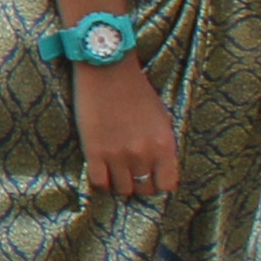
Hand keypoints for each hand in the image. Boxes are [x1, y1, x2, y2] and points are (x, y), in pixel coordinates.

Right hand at [74, 55, 178, 197]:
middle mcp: (143, 154)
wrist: (107, 71)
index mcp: (164, 146)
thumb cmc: (136, 91)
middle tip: (131, 174)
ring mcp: (117, 155)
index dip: (158, 184)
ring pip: (122, 189)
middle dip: (139, 184)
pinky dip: (101, 180)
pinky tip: (101, 168)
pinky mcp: (94, 151)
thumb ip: (161, 145)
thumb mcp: (161, 119)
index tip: (151, 178)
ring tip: (115, 172)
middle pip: (143, 188)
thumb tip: (157, 166)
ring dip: (120, 183)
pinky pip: (99, 181)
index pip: (166, 184)